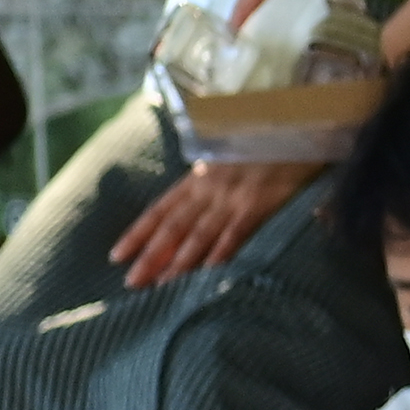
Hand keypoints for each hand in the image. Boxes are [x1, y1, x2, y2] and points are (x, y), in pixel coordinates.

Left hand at [112, 159, 302, 288]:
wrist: (293, 124)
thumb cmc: (263, 140)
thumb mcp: (229, 156)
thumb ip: (213, 180)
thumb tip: (196, 206)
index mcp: (198, 176)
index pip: (160, 210)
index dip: (138, 234)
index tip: (117, 256)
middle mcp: (208, 188)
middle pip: (173, 227)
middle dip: (150, 256)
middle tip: (132, 282)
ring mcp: (232, 197)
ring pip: (199, 234)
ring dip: (180, 262)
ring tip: (163, 285)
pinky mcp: (258, 203)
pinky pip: (236, 232)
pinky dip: (221, 252)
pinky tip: (208, 271)